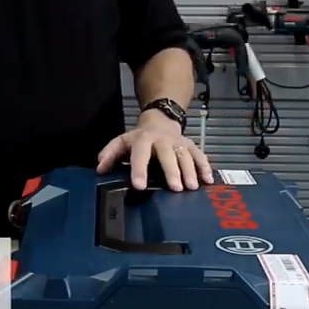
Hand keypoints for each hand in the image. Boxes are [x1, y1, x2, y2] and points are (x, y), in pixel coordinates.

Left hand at [96, 116, 213, 190]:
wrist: (160, 120)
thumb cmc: (140, 138)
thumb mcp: (122, 142)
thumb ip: (110, 154)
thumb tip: (100, 169)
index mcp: (143, 140)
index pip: (140, 155)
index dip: (139, 170)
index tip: (139, 186)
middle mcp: (163, 141)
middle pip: (168, 155)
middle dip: (172, 171)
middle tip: (175, 188)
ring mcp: (179, 143)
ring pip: (186, 156)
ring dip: (190, 171)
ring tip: (192, 188)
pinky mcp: (191, 146)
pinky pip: (200, 155)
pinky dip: (205, 167)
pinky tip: (208, 181)